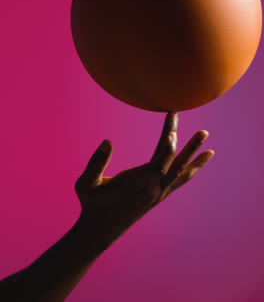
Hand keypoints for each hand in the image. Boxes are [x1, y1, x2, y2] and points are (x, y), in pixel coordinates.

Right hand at [74, 112, 213, 252]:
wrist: (100, 230)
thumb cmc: (92, 204)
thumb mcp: (86, 184)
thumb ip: (96, 162)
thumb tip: (107, 141)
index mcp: (137, 184)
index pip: (159, 166)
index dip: (167, 149)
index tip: (173, 131)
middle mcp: (152, 189)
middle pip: (175, 165)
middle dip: (190, 147)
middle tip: (204, 132)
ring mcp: (158, 193)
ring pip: (181, 172)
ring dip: (194, 156)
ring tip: (207, 142)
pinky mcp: (158, 195)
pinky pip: (178, 179)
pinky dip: (189, 169)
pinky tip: (196, 161)